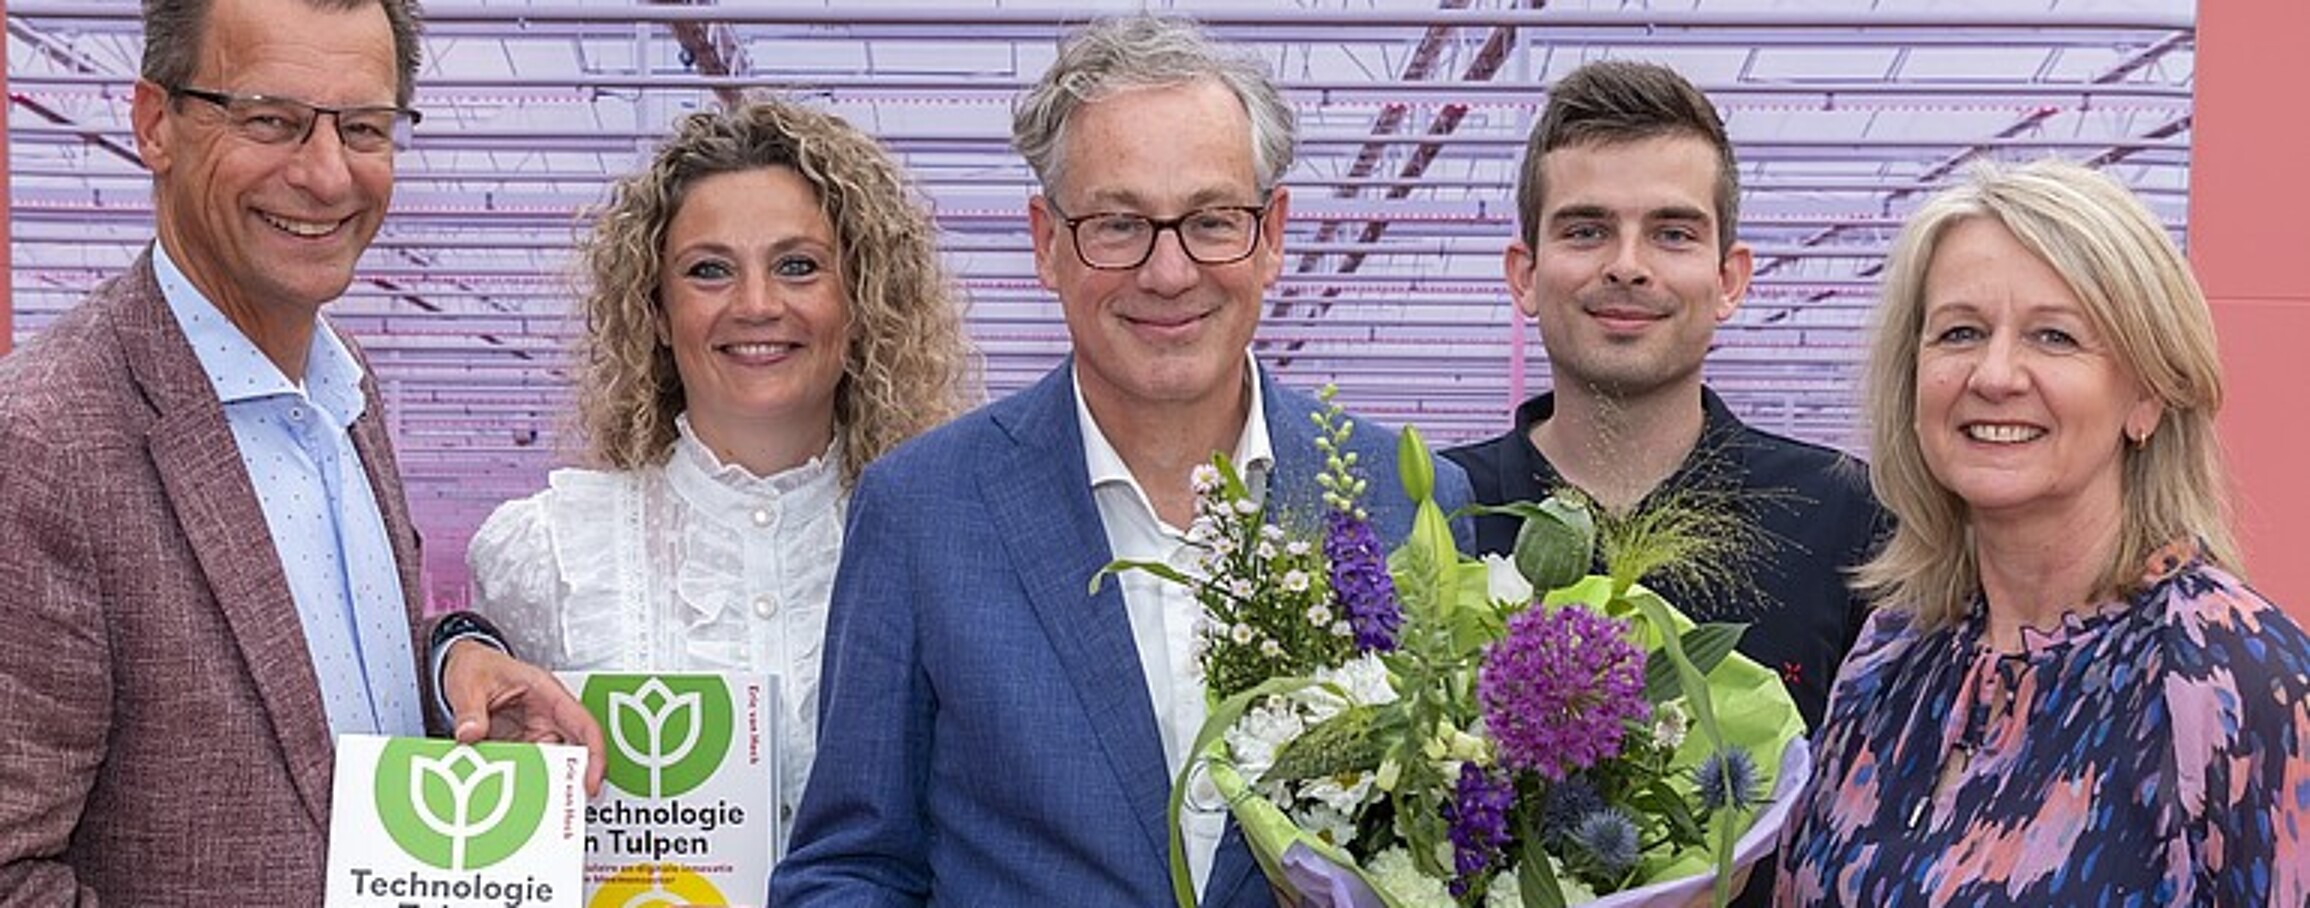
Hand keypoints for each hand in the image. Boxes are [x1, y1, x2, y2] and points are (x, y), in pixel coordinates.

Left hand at [441, 639, 605, 795]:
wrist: (460, 666)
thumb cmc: (476, 664)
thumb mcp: (469, 682)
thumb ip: (469, 710)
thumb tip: (471, 734)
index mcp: (547, 694)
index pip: (583, 725)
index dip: (594, 755)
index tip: (590, 781)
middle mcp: (546, 717)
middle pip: (570, 754)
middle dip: (565, 781)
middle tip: (551, 807)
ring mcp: (532, 734)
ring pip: (545, 766)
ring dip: (534, 784)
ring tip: (519, 804)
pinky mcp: (516, 747)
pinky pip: (521, 768)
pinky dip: (513, 782)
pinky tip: (500, 794)